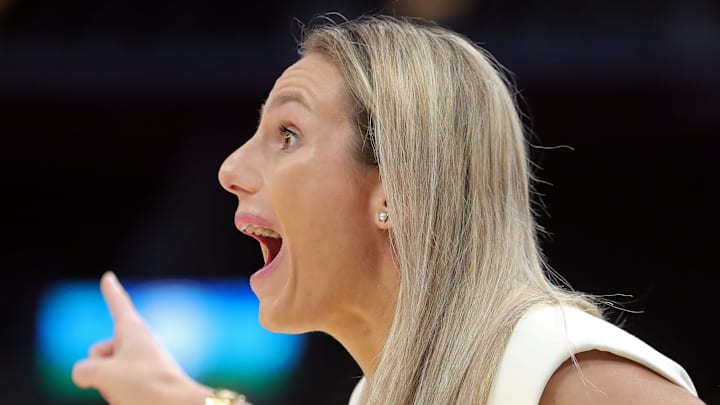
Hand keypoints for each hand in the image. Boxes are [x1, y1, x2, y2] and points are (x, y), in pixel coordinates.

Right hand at [72, 271, 211, 404]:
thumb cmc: (146, 386)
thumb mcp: (102, 374)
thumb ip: (83, 370)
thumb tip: (85, 375)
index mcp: (133, 331)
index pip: (118, 304)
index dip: (110, 291)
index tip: (108, 277)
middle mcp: (139, 343)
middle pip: (98, 352)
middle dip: (99, 371)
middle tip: (127, 381)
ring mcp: (141, 364)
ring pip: (105, 375)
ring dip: (110, 388)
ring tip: (135, 394)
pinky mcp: (144, 383)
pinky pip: (117, 389)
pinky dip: (119, 398)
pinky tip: (136, 401)